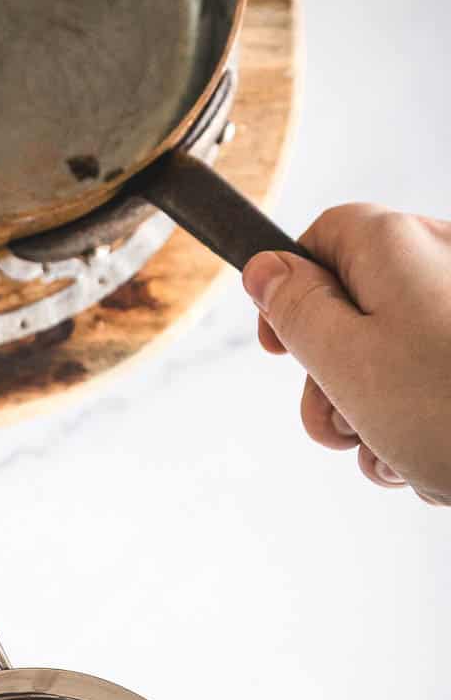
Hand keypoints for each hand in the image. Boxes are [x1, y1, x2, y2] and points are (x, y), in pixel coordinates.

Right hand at [242, 205, 450, 504]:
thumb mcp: (345, 359)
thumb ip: (295, 309)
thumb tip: (265, 268)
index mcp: (398, 245)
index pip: (322, 238)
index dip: (288, 292)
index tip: (277, 348)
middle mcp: (442, 264)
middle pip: (355, 305)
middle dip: (333, 378)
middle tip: (340, 424)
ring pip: (393, 354)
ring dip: (374, 414)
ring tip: (394, 452)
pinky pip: (435, 379)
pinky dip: (419, 423)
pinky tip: (426, 461)